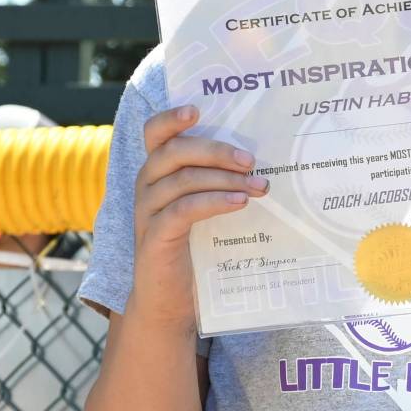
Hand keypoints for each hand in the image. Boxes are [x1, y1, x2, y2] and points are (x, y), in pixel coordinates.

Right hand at [130, 105, 268, 327]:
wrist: (172, 301)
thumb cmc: (196, 248)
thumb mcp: (206, 208)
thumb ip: (220, 181)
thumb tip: (264, 161)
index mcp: (157, 172)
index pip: (154, 133)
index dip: (171, 118)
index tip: (197, 110)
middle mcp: (146, 186)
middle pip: (174, 152)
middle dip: (216, 150)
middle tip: (252, 160)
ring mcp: (146, 213)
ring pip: (182, 180)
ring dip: (224, 179)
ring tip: (258, 187)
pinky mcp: (154, 239)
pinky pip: (182, 210)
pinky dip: (213, 202)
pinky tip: (239, 203)